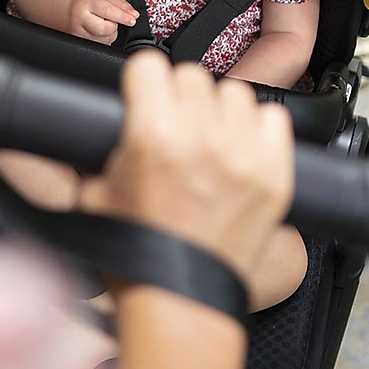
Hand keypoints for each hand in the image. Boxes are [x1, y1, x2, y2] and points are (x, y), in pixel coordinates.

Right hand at [67, 0, 138, 44]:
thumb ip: (120, 4)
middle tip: (109, 18)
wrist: (67, 8)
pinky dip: (105, 38)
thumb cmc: (86, 1)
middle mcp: (81, 19)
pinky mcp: (81, 43)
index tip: (132, 20)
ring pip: (105, 39)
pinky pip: (102, 45)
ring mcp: (79, 33)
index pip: (107, 11)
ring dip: (110, 32)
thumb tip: (134, 15)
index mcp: (87, 3)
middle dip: (113, 25)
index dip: (122, 16)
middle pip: (106, 29)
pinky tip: (97, 29)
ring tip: (101, 22)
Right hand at [79, 50, 293, 283]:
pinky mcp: (274, 176)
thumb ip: (102, 144)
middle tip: (175, 125)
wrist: (179, 303)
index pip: (149, 65)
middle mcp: (201, 139)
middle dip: (179, 96)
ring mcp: (242, 157)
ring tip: (210, 140)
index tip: (145, 93)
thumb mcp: (94, 190)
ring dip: (219, 111)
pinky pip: (273, 119)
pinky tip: (240, 151)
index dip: (143, 81)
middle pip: (191, 75)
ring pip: (234, 93)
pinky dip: (258, 129)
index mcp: (152, 136)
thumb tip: (111, 114)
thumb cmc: (136, 253)